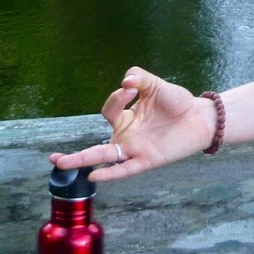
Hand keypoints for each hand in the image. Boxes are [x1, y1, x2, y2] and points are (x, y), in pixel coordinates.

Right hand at [49, 67, 215, 181]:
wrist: (200, 118)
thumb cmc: (177, 102)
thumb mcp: (156, 85)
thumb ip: (139, 78)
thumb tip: (126, 80)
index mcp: (126, 118)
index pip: (109, 110)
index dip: (117, 97)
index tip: (131, 87)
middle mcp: (126, 137)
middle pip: (95, 149)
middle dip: (74, 156)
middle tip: (52, 158)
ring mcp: (135, 150)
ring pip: (105, 159)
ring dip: (84, 163)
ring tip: (62, 165)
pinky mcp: (148, 159)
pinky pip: (126, 169)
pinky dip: (112, 172)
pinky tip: (96, 175)